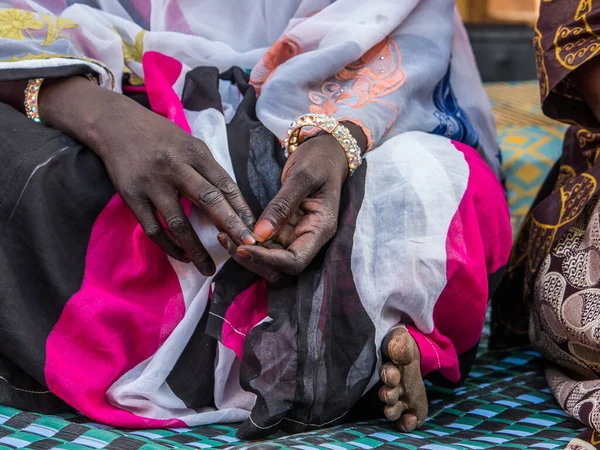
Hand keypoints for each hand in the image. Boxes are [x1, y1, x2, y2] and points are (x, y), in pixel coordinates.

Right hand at [40, 77, 255, 275]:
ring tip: (209, 268)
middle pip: (208, 200)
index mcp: (194, 153)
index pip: (224, 184)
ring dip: (196, 249)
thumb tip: (234, 203)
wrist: (116, 125)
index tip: (253, 230)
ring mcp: (151, 183)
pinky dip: (169, 246)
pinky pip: (153, 229)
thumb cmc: (162, 137)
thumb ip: (209, 170)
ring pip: (178, 223)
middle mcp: (174, 167)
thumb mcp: (190, 144)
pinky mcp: (131, 197)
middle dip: (230, 226)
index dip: (241, 209)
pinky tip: (182, 256)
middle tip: (245, 248)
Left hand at [219, 132, 350, 279]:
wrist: (326, 151)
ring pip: (270, 259)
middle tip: (228, 241)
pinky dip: (248, 243)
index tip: (244, 248)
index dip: (269, 261)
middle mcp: (309, 238)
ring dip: (247, 253)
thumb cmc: (320, 160)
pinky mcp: (284, 229)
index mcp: (320, 229)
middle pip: (280, 267)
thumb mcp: (302, 176)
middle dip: (253, 260)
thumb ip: (282, 205)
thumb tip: (261, 234)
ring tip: (224, 236)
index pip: (295, 261)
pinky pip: (265, 245)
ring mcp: (296, 235)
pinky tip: (230, 231)